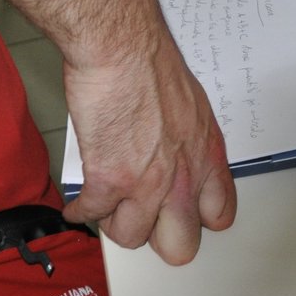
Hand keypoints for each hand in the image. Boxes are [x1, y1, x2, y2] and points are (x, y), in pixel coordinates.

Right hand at [61, 32, 236, 264]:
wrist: (122, 50)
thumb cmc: (152, 64)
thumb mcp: (191, 107)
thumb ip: (186, 143)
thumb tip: (174, 157)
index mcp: (206, 156)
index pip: (218, 215)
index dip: (196, 221)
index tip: (178, 214)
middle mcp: (183, 177)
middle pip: (179, 246)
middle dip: (157, 236)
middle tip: (142, 219)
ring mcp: (147, 184)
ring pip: (131, 238)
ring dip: (114, 222)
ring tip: (108, 207)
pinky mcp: (109, 181)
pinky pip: (91, 216)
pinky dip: (79, 211)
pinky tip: (77, 204)